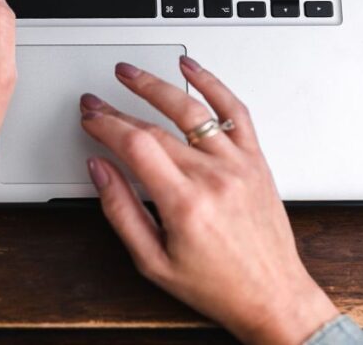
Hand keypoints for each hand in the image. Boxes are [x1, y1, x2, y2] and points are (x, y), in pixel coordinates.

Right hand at [81, 57, 337, 344]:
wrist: (273, 295)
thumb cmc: (217, 286)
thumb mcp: (153, 262)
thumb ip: (121, 211)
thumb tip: (99, 169)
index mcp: (185, 204)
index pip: (135, 145)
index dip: (106, 125)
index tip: (89, 120)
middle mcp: (213, 177)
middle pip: (155, 127)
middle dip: (117, 110)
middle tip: (95, 102)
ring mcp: (238, 164)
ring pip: (191, 110)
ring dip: (155, 85)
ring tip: (129, 73)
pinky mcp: (256, 160)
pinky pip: (235, 111)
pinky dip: (212, 83)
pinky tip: (190, 67)